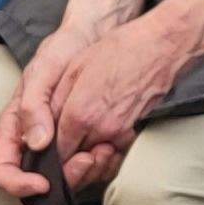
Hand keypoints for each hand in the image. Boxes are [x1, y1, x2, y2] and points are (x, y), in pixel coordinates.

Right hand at [0, 24, 104, 199]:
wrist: (91, 39)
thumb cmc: (62, 51)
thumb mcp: (43, 71)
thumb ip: (34, 105)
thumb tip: (35, 143)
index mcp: (15, 128)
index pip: (3, 169)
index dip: (18, 184)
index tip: (43, 183)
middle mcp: (33, 142)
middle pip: (37, 182)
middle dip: (64, 179)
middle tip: (88, 160)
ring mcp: (58, 144)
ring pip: (65, 178)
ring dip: (86, 173)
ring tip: (104, 151)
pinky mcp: (81, 142)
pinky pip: (87, 167)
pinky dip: (101, 164)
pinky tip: (112, 148)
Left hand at [45, 0, 203, 186]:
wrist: (163, 46)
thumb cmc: (120, 49)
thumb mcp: (75, 68)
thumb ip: (55, 103)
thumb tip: (41, 132)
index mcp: (80, 113)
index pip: (55, 150)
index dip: (45, 151)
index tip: (43, 147)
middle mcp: (101, 129)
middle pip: (73, 159)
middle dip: (63, 157)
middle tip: (57, 147)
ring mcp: (120, 132)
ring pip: (93, 156)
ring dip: (83, 153)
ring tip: (77, 140)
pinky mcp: (134, 131)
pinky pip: (111, 148)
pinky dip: (102, 146)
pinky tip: (96, 133)